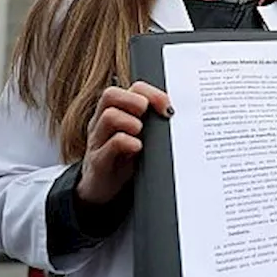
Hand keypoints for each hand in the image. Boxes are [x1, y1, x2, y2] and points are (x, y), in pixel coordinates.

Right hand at [77, 80, 171, 204]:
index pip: (132, 89)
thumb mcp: (141, 137)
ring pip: (109, 116)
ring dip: (130, 121)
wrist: (102, 188)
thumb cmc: (126, 158)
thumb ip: (153, 123)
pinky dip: (126, 142)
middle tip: (147, 113)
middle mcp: (103, 122)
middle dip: (135, 100)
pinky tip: (137, 147)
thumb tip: (177, 115)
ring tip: (141, 132)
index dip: (152, 93)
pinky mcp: (98, 161)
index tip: (168, 107)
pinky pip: (109, 145)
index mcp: (117, 111)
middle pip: (111, 95)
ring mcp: (98, 141)